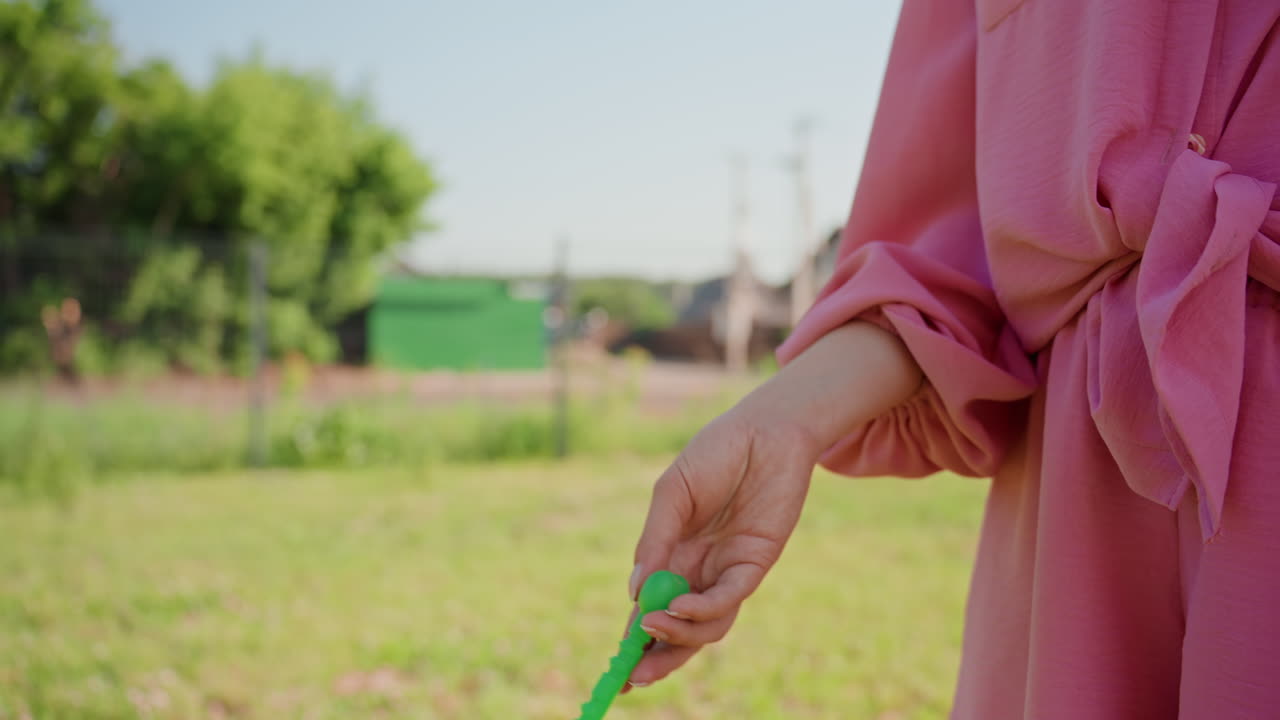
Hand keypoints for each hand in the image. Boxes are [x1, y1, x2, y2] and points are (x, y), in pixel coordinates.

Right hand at [621, 320, 922, 688]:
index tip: (617, 666)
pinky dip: (703, 609)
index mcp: (673, 553)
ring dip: (678, 634)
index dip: (634, 637)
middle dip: (658, 656)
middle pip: (680, 628)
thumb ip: (655, 540)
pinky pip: (729, 598)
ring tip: (654, 627)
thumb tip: (636, 592)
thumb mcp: (673, 493)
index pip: (652, 607)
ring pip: (705, 623)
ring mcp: (729, 569)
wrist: (766, 430)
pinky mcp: (756, 563)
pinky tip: (679, 607)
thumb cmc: (716, 453)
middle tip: (635, 677)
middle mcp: (701, 569)